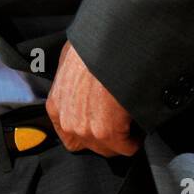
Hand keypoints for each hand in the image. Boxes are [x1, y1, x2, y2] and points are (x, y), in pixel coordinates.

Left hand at [46, 41, 140, 157]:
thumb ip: (70, 81)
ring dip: (122, 137)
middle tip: (120, 120)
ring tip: (129, 119)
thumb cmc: (91, 47)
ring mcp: (85, 129)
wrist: (107, 44)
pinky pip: (127, 148)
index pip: (70, 138)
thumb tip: (82, 87)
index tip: (103, 123)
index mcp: (55, 106)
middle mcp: (67, 122)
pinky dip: (136, 139)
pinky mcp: (107, 132)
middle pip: (91, 146)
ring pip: (110, 149)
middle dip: (107, 135)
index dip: (90, 132)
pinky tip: (138, 123)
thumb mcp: (69, 61)